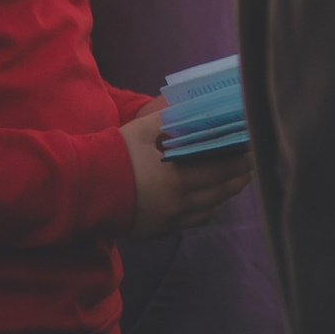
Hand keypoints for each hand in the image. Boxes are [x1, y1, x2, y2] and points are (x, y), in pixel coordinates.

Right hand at [125, 115, 250, 238]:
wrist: (79, 188)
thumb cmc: (113, 154)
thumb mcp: (142, 130)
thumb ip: (172, 117)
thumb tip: (197, 103)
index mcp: (177, 177)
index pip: (226, 168)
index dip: (244, 158)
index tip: (255, 148)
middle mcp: (178, 202)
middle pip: (224, 190)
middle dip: (241, 176)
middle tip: (251, 164)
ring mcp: (170, 219)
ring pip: (213, 207)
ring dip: (227, 193)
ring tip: (237, 179)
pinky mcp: (160, 230)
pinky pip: (196, 221)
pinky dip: (209, 208)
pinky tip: (213, 198)